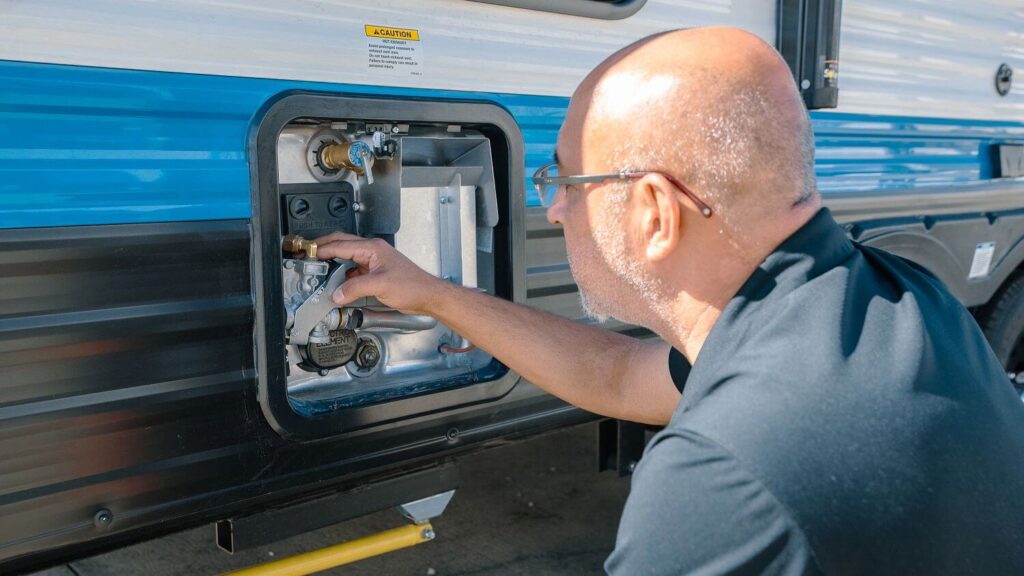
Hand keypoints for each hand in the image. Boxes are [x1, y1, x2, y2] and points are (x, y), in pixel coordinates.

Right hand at [314, 232, 447, 314]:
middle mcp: (372, 251)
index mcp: (372, 248)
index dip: (321, 249)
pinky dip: (342, 276)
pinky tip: (336, 284)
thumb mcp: (380, 285)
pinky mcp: (374, 273)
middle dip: (322, 248)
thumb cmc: (412, 285)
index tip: (307, 253)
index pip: (340, 244)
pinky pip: (352, 271)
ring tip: (317, 269)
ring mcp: (373, 262)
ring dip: (331, 263)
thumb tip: (337, 293)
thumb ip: (355, 288)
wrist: (427, 295)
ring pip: (346, 258)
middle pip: (341, 244)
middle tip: (307, 254)